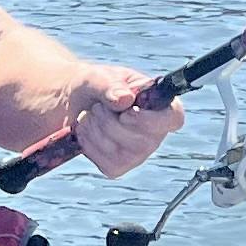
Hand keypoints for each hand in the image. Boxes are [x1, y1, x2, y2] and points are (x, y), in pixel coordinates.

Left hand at [69, 62, 185, 178]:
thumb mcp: (98, 78)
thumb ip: (111, 85)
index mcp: (159, 105)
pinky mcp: (117, 167)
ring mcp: (137, 154)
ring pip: (121, 152)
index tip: (128, 112)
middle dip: (110, 121)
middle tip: (98, 106)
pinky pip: (105, 161)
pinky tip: (88, 130)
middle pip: (144, 141)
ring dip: (96, 129)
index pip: (174, 119)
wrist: (71, 102)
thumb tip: (125, 99)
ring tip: (91, 115)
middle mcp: (154, 133)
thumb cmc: (93, 87)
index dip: (154, 120)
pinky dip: (89, 143)